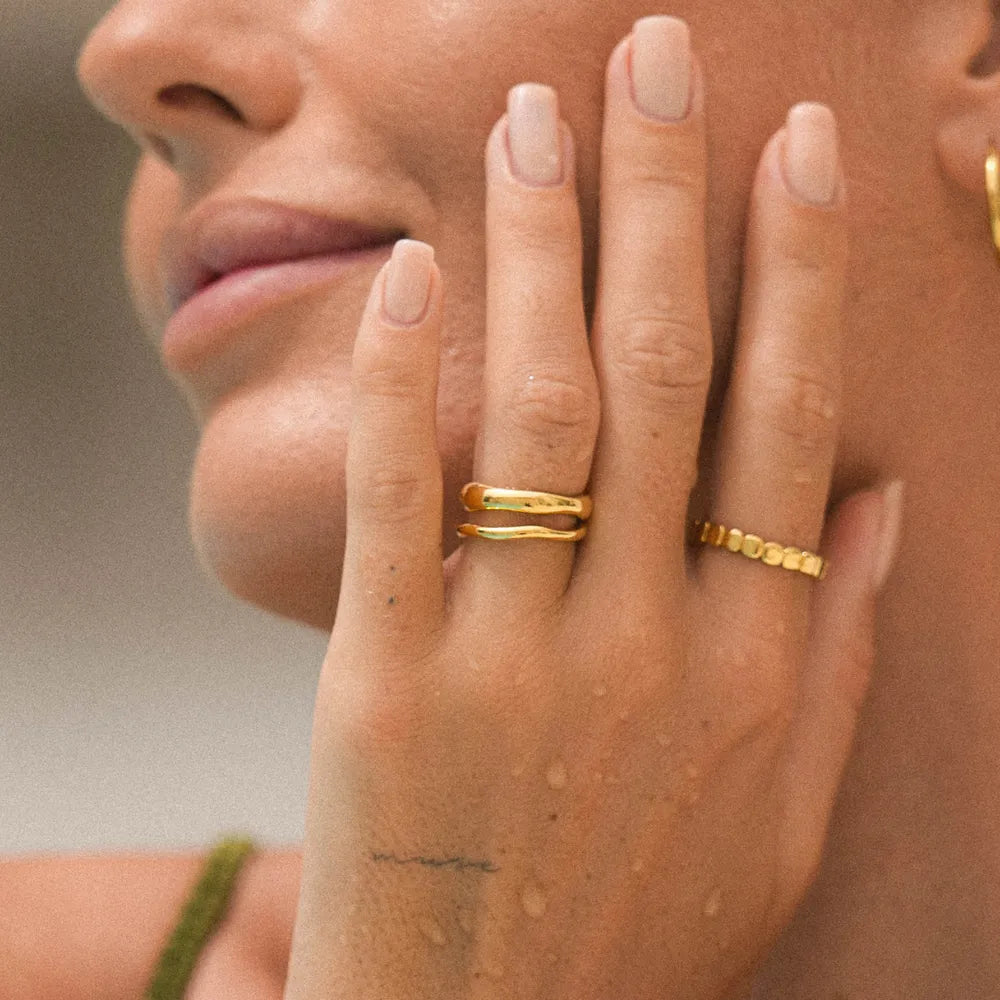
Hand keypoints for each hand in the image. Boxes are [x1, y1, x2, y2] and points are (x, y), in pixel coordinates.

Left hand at [284, 17, 896, 999]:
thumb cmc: (637, 921)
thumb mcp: (781, 812)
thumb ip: (835, 655)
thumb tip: (868, 505)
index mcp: (752, 665)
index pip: (787, 416)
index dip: (796, 267)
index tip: (795, 148)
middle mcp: (646, 639)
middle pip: (667, 371)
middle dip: (662, 198)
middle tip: (650, 61)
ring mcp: (513, 658)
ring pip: (540, 408)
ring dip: (541, 246)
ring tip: (537, 118)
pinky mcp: (388, 683)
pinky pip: (399, 500)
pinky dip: (406, 376)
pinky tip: (412, 271)